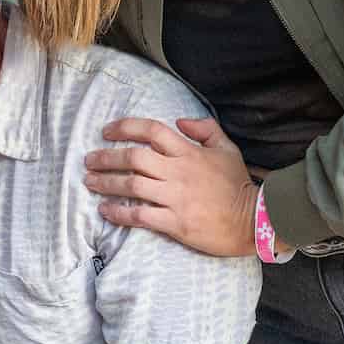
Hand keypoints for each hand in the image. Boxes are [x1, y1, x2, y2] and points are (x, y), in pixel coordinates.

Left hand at [84, 116, 263, 256]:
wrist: (254, 220)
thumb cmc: (239, 184)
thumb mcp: (227, 148)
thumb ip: (205, 129)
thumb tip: (180, 120)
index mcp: (189, 152)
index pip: (151, 131)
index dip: (125, 127)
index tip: (107, 131)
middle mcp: (178, 172)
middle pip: (134, 158)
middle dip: (106, 157)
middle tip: (89, 160)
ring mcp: (175, 198)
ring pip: (132, 186)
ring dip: (106, 183)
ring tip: (89, 182)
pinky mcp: (175, 223)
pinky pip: (140, 216)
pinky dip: (119, 213)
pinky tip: (105, 210)